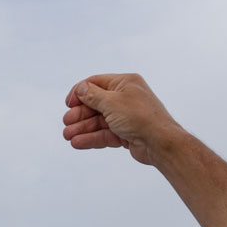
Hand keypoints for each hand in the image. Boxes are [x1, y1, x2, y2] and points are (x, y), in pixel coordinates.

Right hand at [61, 73, 184, 165]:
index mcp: (125, 83)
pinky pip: (105, 133)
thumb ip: (92, 95)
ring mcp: (126, 116)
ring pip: (99, 121)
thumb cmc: (140, 117)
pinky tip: (78, 142)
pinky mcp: (126, 133)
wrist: (160, 143)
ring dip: (83, 128)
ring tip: (68, 136)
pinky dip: (91, 138)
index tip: (68, 104)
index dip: (80, 93)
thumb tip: (80, 89)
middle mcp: (126, 98)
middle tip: (66, 123)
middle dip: (79, 114)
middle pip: (96, 104)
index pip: (96, 83)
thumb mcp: (111, 102)